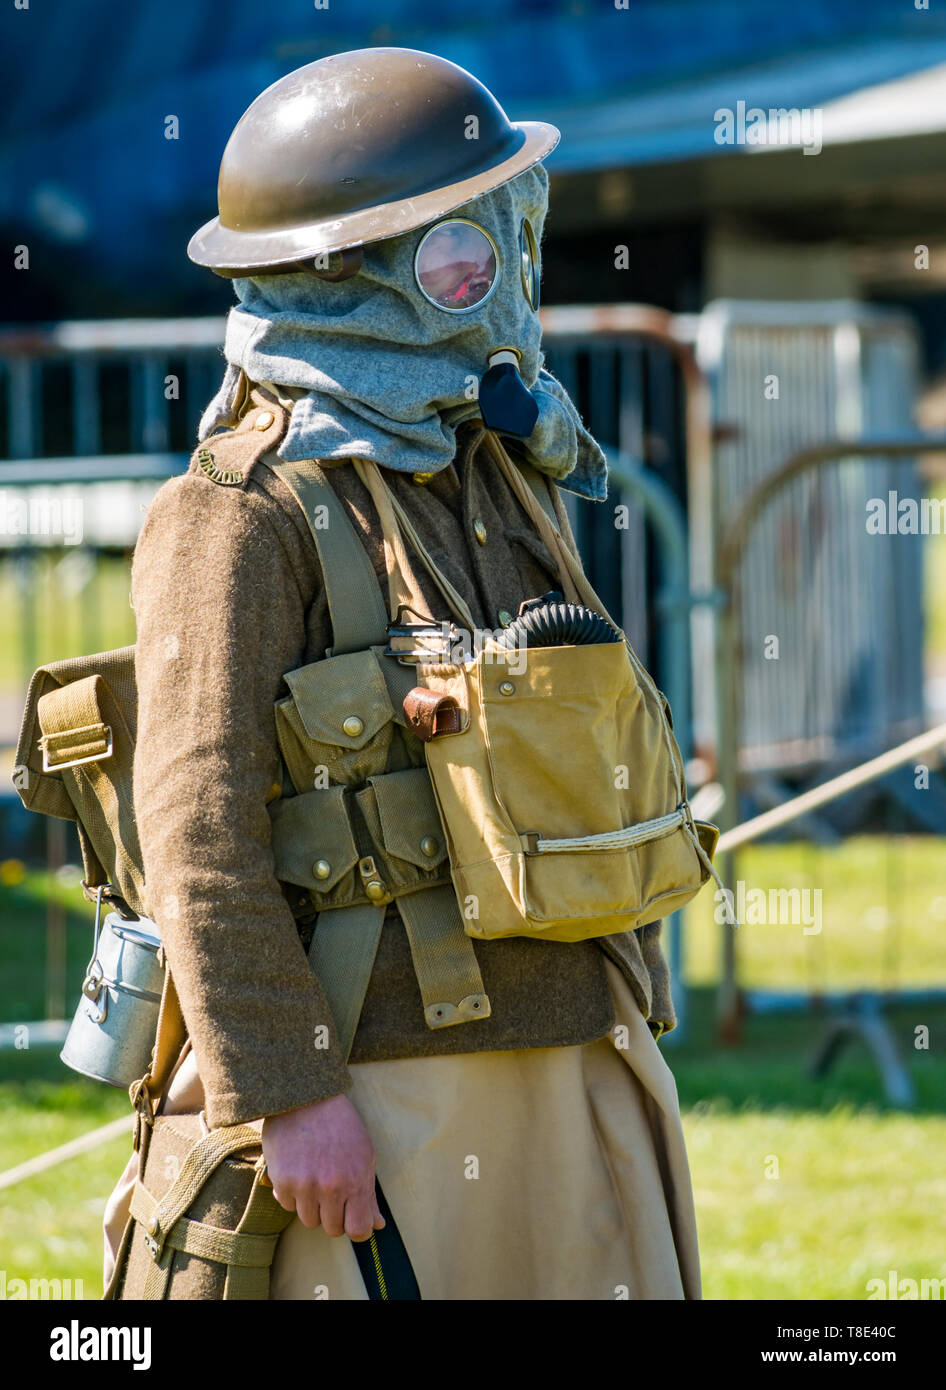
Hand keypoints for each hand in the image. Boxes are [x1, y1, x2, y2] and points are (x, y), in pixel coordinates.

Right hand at [261, 1093, 384, 1240]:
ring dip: (312, 1206)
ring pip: (309, 1221)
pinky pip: (287, 1206)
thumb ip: (369, 1193)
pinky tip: (297, 1172)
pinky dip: (292, 1195)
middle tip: (332, 1192)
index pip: (359, 1229)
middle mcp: (331, 1187)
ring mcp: (305, 1186)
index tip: (353, 1220)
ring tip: (314, 1179)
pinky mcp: (282, 1181)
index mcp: (356, 1180)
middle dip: (334, 1216)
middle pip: (333, 1229)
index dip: (357, 1229)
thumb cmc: (340, 1124)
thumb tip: (378, 1225)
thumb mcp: (365, 1154)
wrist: (305, 1097)